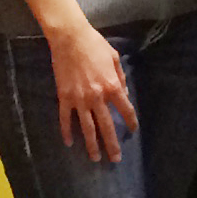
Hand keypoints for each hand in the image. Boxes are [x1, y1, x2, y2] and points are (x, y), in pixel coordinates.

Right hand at [49, 24, 137, 161]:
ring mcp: (79, 99)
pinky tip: (69, 143)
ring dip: (91, 144)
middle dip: (112, 144)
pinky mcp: (64, 97)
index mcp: (112, 86)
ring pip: (86, 127)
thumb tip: (124, 95)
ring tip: (94, 158)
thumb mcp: (114, 58)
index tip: (133, 130)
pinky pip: (65, 119)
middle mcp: (97, 96)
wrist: (70, 38)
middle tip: (115, 159)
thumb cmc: (95, 45)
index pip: (125, 109)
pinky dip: (66, 131)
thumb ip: (120, 78)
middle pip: (106, 126)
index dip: (130, 121)